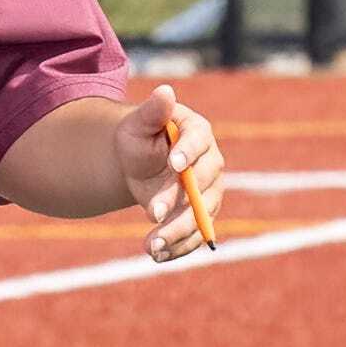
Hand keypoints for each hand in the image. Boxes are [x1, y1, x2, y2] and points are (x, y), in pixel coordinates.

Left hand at [112, 84, 225, 260]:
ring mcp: (209, 193)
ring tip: (151, 246)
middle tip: (151, 214)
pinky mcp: (201, 216)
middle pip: (203, 186)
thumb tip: (165, 90)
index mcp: (198, 133)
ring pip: (201, 216)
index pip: (200, 142)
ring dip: (178, 233)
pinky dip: (178, 248)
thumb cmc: (138, 137)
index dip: (189, 152)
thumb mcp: (138, 123)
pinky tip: (156, 256)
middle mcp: (210, 164)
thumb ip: (152, 111)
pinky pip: (195, 236)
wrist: (135, 164)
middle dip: (178, 202)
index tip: (175, 164)